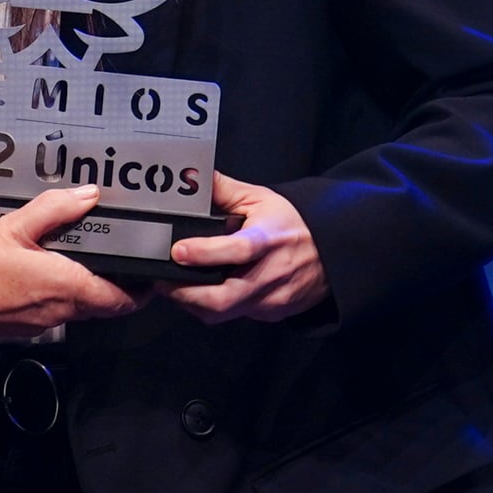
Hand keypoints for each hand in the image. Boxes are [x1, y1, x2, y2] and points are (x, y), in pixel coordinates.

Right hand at [0, 188, 138, 337]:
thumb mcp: (16, 226)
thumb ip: (57, 208)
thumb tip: (88, 195)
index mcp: (67, 287)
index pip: (123, 300)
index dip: (140, 290)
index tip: (146, 275)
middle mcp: (59, 311)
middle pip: (103, 305)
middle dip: (113, 286)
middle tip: (115, 261)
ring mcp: (40, 323)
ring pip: (78, 310)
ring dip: (84, 290)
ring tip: (77, 260)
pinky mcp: (21, 328)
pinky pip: (51, 313)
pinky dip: (57, 296)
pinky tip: (41, 273)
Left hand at [169, 173, 328, 323]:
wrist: (330, 252)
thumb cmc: (291, 223)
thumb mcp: (260, 198)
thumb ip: (223, 190)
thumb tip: (189, 177)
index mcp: (270, 238)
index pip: (238, 250)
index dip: (205, 254)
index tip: (178, 252)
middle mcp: (272, 273)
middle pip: (224, 298)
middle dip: (186, 294)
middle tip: (162, 280)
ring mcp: (273, 298)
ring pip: (224, 313)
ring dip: (194, 303)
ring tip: (175, 287)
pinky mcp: (272, 313)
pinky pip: (235, 315)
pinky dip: (214, 307)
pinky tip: (203, 292)